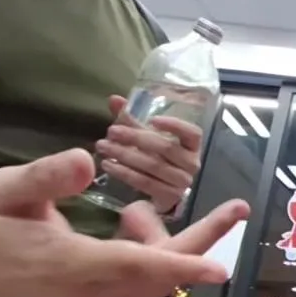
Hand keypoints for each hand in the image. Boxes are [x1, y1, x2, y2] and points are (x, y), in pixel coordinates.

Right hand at [0, 149, 249, 296]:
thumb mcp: (6, 188)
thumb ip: (46, 176)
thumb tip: (87, 160)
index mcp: (70, 265)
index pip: (137, 267)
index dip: (182, 266)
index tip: (221, 269)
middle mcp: (89, 295)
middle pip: (162, 274)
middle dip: (200, 240)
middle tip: (235, 207)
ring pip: (155, 279)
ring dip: (163, 242)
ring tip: (131, 210)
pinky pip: (142, 284)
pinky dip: (149, 253)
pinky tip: (127, 224)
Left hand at [95, 95, 203, 213]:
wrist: (163, 192)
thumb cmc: (157, 158)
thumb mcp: (147, 137)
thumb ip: (133, 119)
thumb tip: (114, 99)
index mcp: (191, 146)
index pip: (192, 133)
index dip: (175, 125)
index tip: (152, 119)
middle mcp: (192, 164)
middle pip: (166, 148)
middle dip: (135, 138)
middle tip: (111, 131)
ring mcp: (182, 183)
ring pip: (153, 166)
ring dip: (125, 155)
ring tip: (103, 147)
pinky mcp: (169, 197)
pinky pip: (145, 182)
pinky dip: (124, 173)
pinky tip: (108, 165)